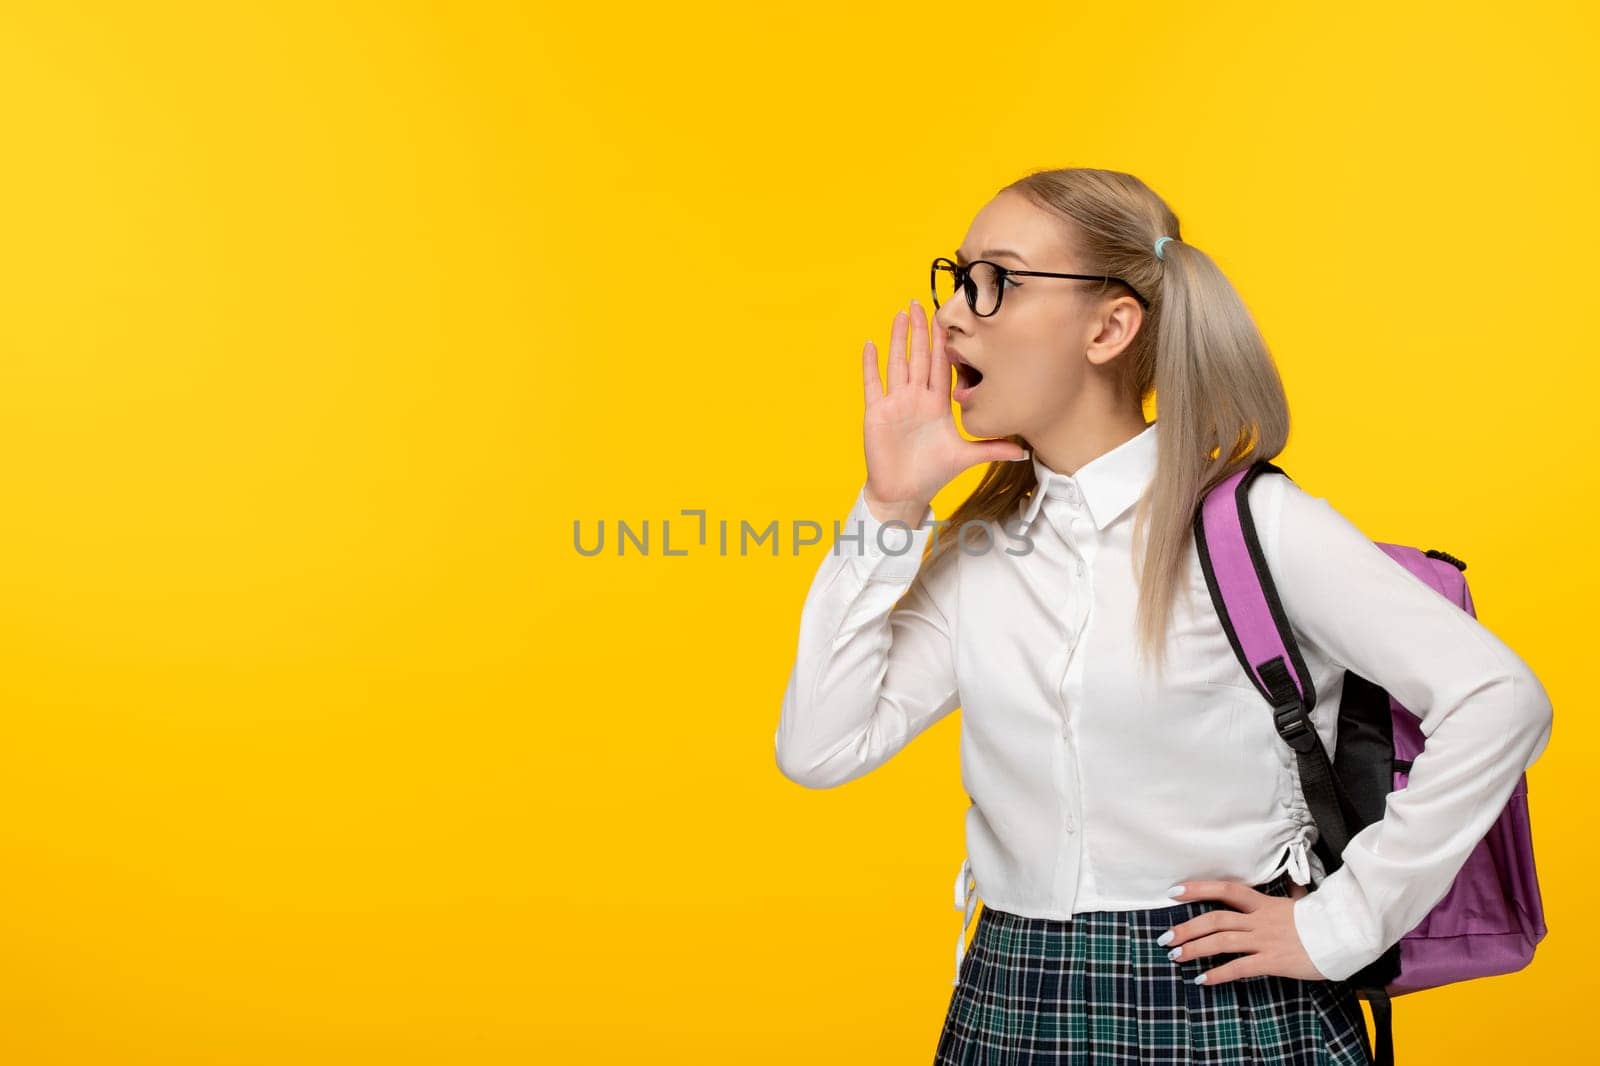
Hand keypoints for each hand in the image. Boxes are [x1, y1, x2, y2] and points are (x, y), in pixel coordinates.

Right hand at [860, 300, 1027, 521]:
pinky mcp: (877, 413)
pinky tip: (870, 345)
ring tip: (900, 314)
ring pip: (898, 363)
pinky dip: (871, 365)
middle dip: (920, 330)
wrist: (904, 494)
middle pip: (919, 356)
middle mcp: (916, 398)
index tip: (947, 320)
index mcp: (937, 403)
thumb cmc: (932, 474)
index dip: (944, 342)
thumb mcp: (966, 456)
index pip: (942, 365)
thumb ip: (992, 447)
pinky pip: (873, 384)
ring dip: (898, 339)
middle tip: (919, 302)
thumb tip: (1025, 450)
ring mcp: (896, 403)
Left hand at [1160, 879, 1327, 984]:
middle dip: (1187, 928)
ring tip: (1175, 956)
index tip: (1173, 891)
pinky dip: (1219, 974)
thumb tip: (1294, 885)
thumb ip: (1292, 895)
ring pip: (1222, 941)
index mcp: (1263, 903)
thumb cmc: (1322, 921)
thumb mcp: (1302, 903)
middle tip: (1165, 937)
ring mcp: (1265, 940)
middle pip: (1215, 919)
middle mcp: (1259, 920)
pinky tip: (1203, 979)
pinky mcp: (1273, 961)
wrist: (1344, 937)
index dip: (1198, 889)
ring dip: (1195, 949)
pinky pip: (1240, 968)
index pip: (1226, 889)